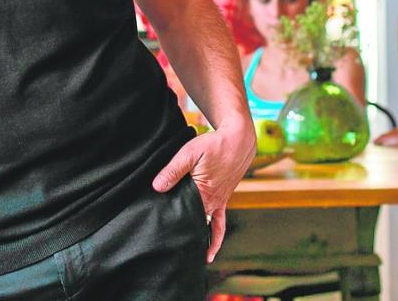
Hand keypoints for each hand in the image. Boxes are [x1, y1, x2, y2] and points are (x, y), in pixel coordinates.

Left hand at [152, 122, 255, 261]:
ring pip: (209, 228)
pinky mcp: (224, 197)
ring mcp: (220, 201)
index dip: (176, 230)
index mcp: (204, 194)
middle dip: (187, 241)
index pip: (188, 219)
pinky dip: (215, 236)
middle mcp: (214, 202)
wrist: (239, 139)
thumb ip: (173, 170)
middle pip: (198, 227)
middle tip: (175, 257)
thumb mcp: (189, 153)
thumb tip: (157, 187)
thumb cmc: (214, 144)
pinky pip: (221, 223)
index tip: (165, 243)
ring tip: (192, 259)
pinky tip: (210, 247)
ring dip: (201, 241)